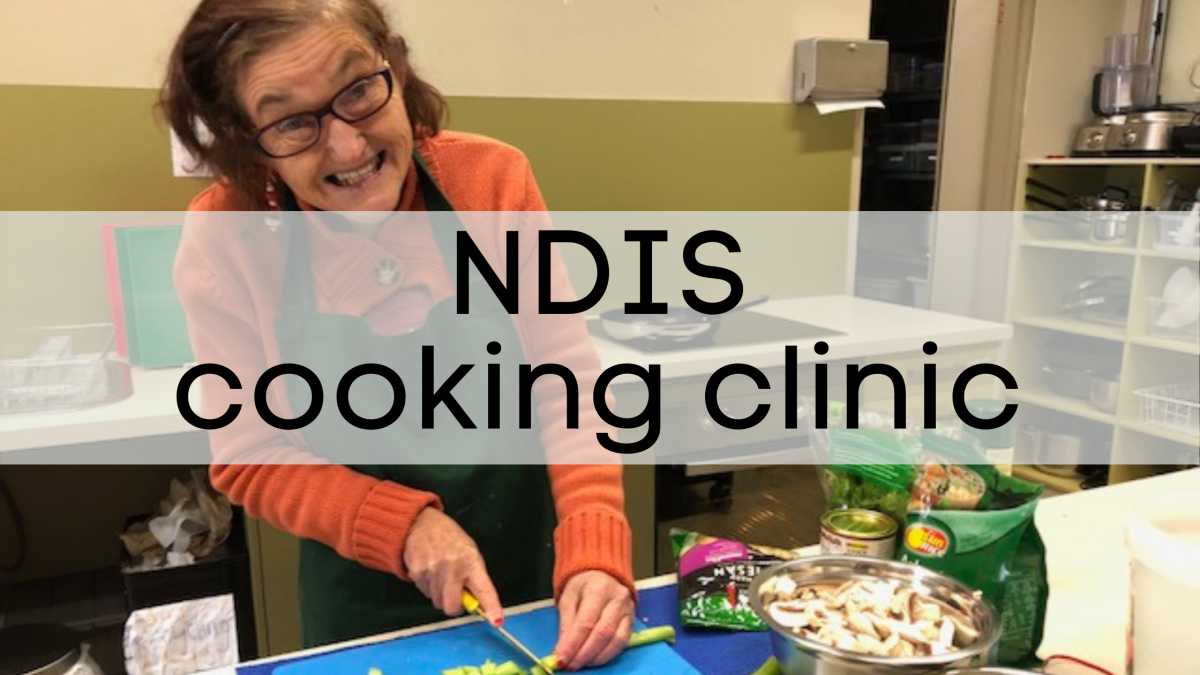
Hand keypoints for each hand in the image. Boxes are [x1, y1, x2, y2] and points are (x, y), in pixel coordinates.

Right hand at [403, 508, 503, 623]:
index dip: (492, 607)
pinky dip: (428, 587)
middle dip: (454, 605)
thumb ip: (474, 577)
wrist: (422, 524)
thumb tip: (479, 604)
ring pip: (437, 602)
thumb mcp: (470, 552)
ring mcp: (433, 570)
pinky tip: (430, 570)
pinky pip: (425, 593)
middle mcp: (453, 567)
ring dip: (440, 594)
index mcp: (471, 561)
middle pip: (453, 606)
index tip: (497, 621)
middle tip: (454, 593)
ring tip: (440, 574)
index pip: (484, 589)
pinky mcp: (417, 572)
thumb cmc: (450, 539)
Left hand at [553, 571, 634, 670]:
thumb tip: (561, 650)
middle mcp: (617, 598)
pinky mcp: (633, 619)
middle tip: (570, 665)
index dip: (573, 644)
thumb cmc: (584, 583)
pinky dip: (609, 654)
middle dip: (584, 654)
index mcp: (598, 589)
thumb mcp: (568, 597)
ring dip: (597, 657)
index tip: (561, 659)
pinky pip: (623, 642)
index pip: (585, 622)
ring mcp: (628, 609)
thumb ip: (565, 624)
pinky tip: (596, 659)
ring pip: (616, 640)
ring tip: (582, 664)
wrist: (604, 571)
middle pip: (602, 633)